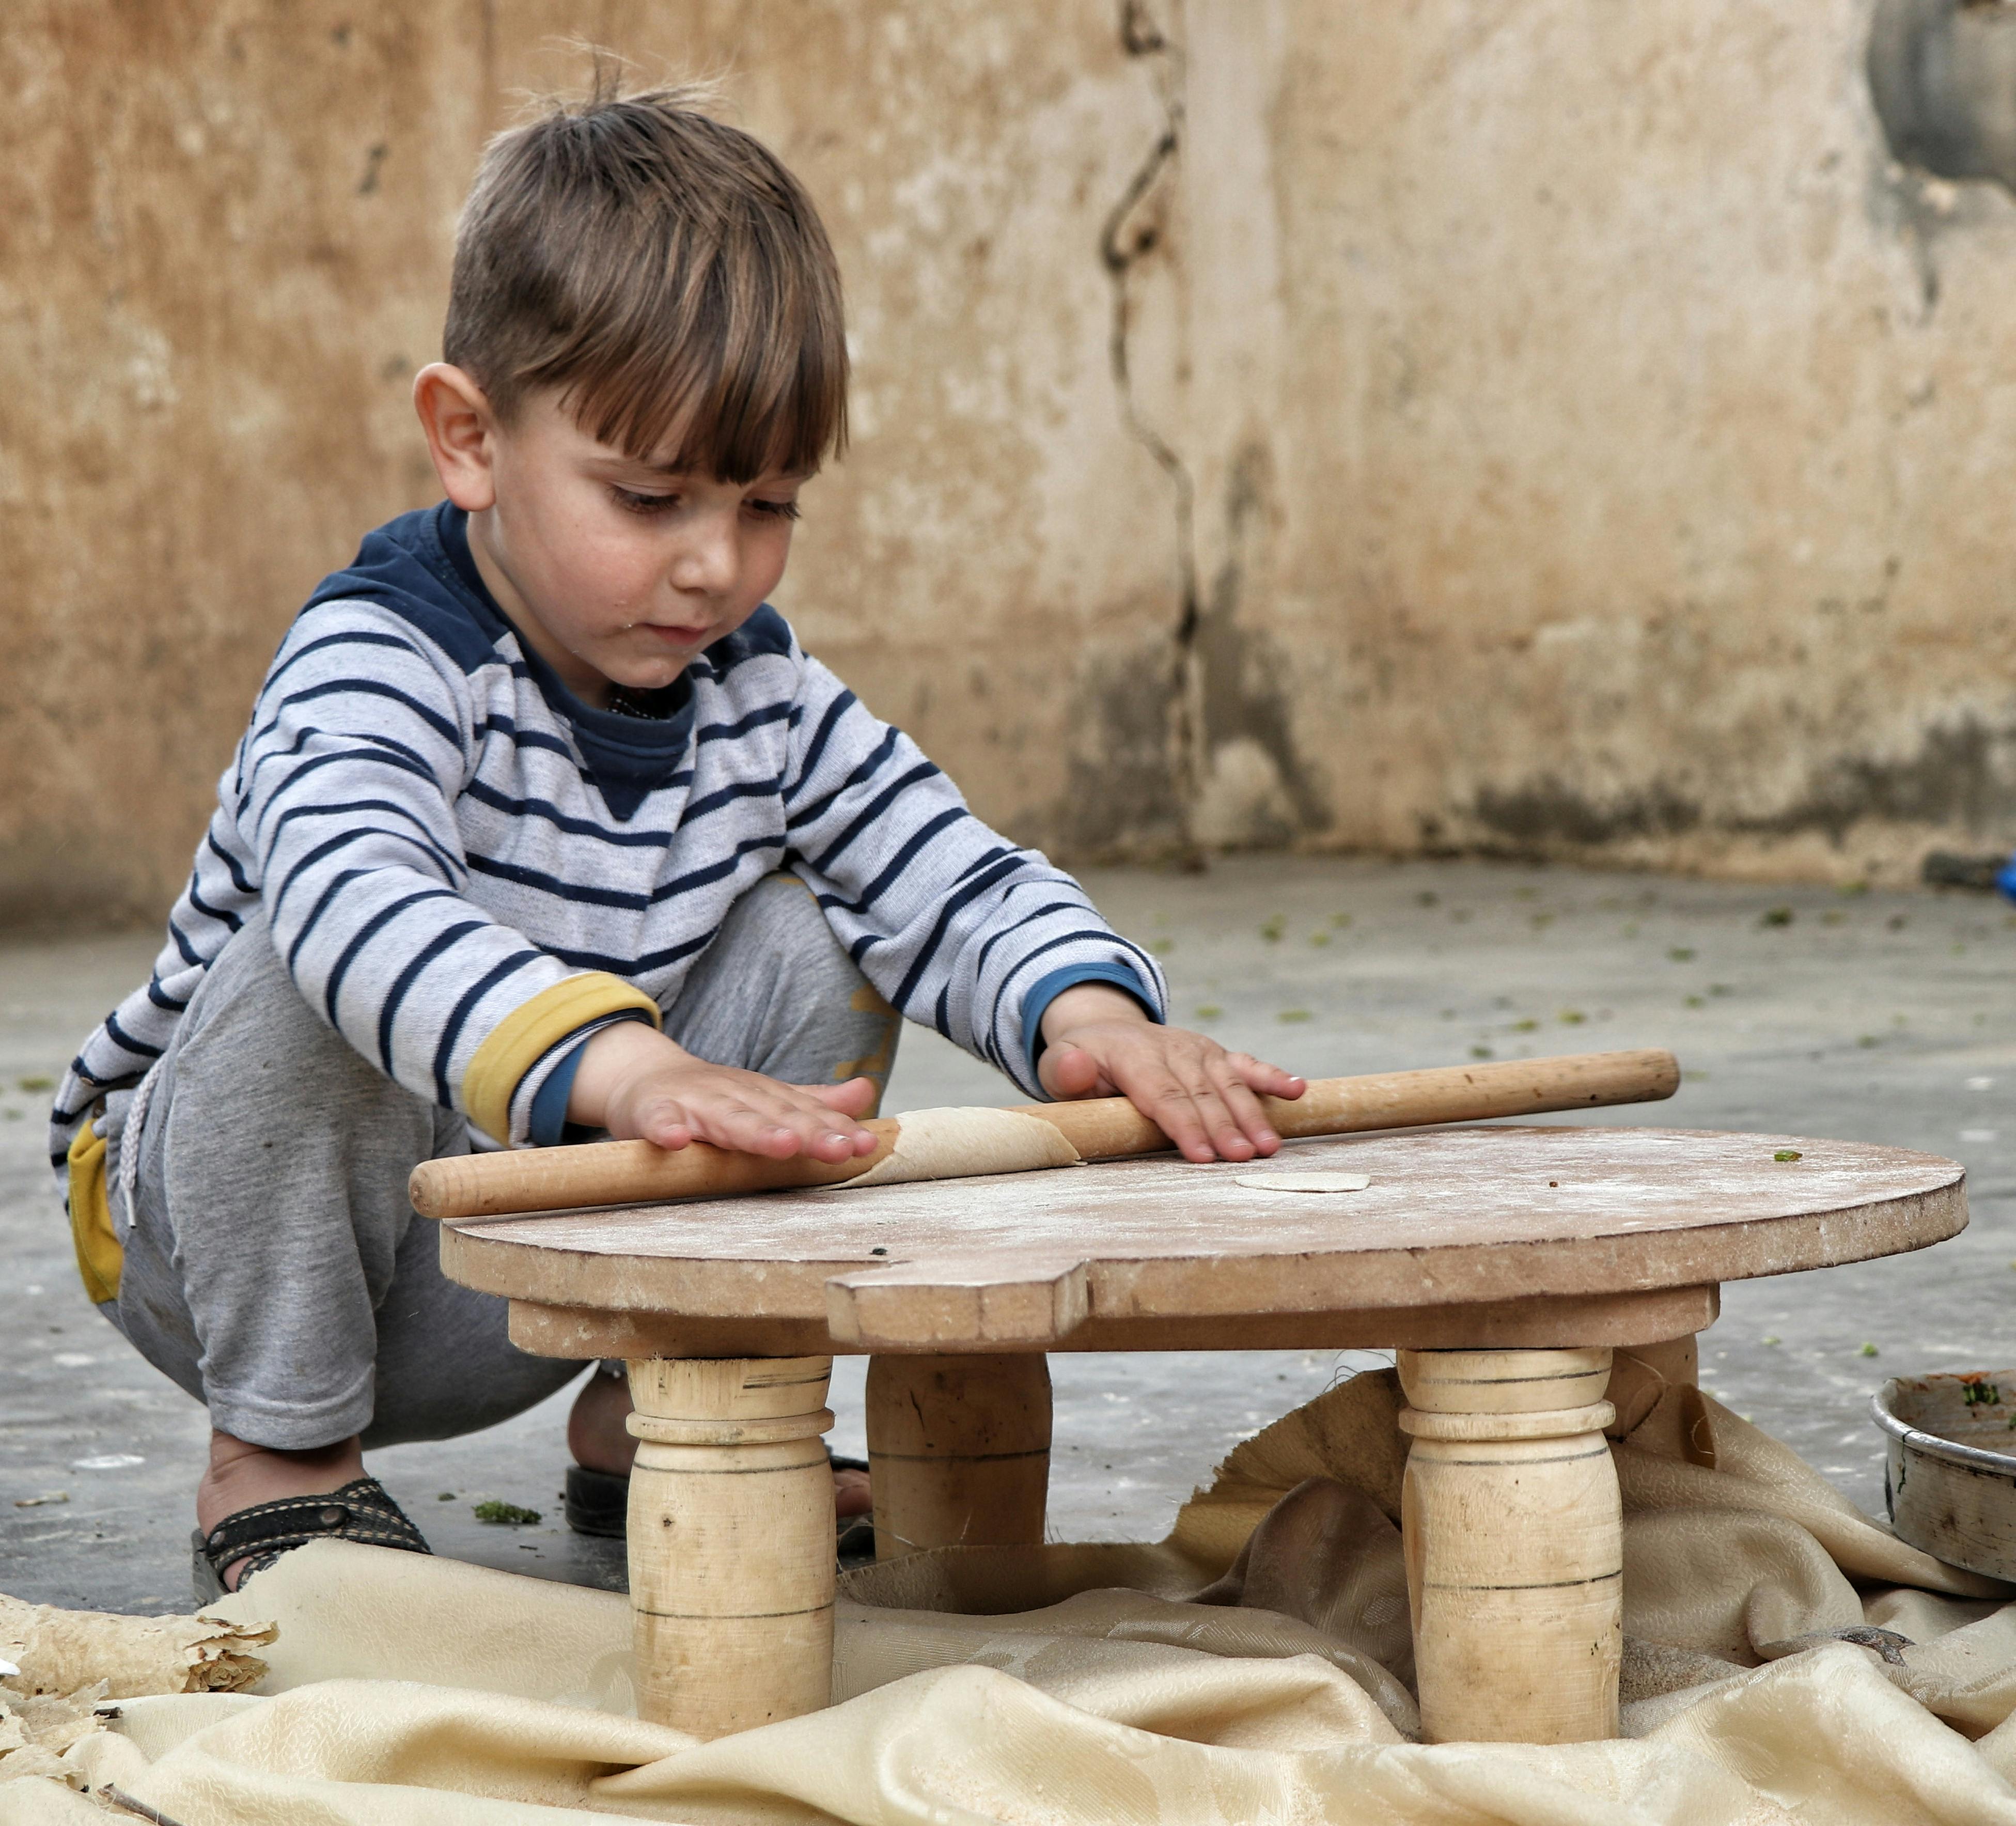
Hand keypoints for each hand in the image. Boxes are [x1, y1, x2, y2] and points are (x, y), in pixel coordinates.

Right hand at [566, 1021, 878, 1161]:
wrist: (644, 1079)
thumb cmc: (713, 1100)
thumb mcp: (766, 1098)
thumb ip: (814, 1102)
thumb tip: (866, 1093)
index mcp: (764, 1096)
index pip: (806, 1113)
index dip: (837, 1129)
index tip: (867, 1145)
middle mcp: (735, 1095)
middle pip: (775, 1115)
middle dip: (809, 1132)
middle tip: (839, 1149)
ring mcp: (694, 1102)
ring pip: (727, 1118)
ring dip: (754, 1131)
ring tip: (782, 1145)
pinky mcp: (653, 1111)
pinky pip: (659, 1121)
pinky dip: (668, 1130)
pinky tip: (677, 1141)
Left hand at [1035, 984, 1304, 1162]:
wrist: (1103, 1031)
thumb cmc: (1082, 1062)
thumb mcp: (1059, 1065)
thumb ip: (1065, 1072)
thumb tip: (1073, 1070)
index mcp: (1134, 1056)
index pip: (1162, 1094)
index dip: (1183, 1124)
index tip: (1202, 1154)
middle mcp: (1172, 1049)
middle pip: (1200, 1093)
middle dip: (1223, 1127)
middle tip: (1242, 1158)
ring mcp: (1199, 1050)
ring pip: (1228, 1084)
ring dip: (1252, 1114)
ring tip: (1269, 1146)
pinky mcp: (1217, 1055)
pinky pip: (1247, 1065)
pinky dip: (1273, 1077)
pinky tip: (1298, 1091)